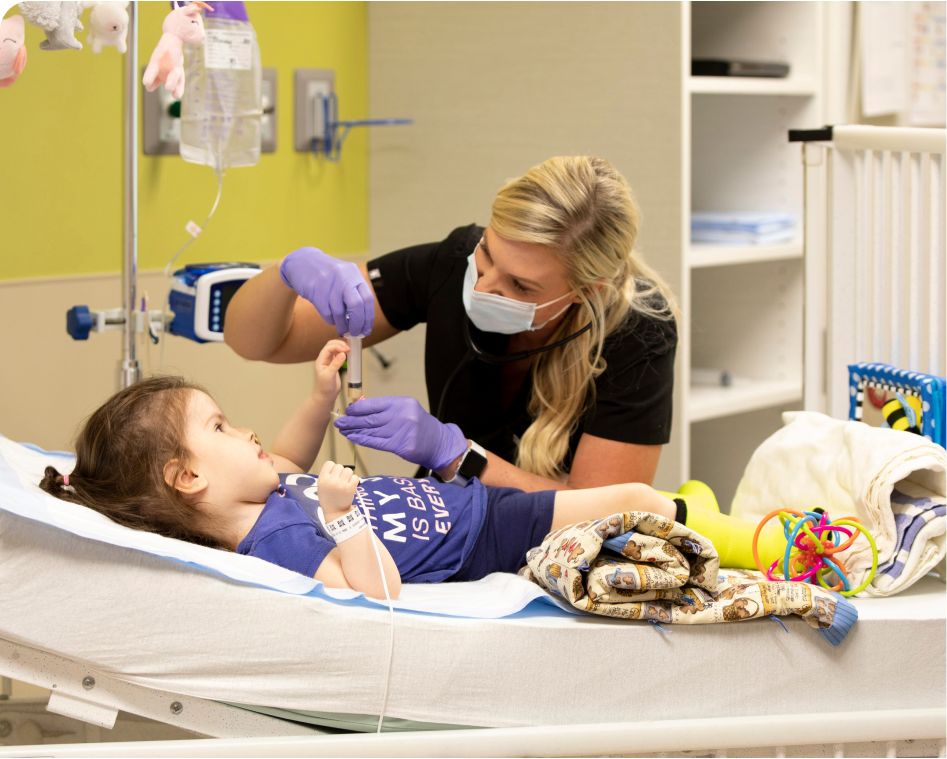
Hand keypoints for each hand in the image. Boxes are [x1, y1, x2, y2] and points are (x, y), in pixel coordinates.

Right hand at [279, 247, 374, 336]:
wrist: (302, 262)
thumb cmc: (328, 275)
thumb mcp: (345, 277)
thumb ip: (355, 294)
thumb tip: (363, 322)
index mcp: (353, 273)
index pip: (367, 299)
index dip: (368, 317)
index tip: (366, 330)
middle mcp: (343, 276)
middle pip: (356, 306)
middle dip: (357, 323)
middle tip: (355, 333)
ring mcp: (328, 282)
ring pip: (339, 312)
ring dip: (342, 325)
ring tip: (342, 329)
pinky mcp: (314, 289)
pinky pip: (326, 312)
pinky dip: (330, 320)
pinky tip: (331, 319)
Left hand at [313, 339, 348, 399]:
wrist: (326, 396)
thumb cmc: (325, 387)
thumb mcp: (329, 376)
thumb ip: (335, 364)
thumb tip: (342, 354)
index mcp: (321, 360)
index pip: (328, 348)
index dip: (337, 346)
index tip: (346, 350)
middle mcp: (324, 359)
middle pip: (331, 345)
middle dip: (340, 344)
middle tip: (349, 348)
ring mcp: (329, 361)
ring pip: (334, 348)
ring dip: (341, 346)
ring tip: (349, 348)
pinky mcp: (334, 364)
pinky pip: (338, 353)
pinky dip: (343, 351)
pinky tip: (348, 352)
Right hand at [317, 460, 358, 516]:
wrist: (335, 512)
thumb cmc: (328, 497)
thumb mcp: (322, 485)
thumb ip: (327, 475)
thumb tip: (338, 466)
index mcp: (322, 479)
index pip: (329, 463)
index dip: (333, 468)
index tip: (333, 475)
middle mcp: (331, 480)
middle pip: (340, 466)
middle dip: (341, 473)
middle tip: (340, 481)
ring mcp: (341, 484)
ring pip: (348, 470)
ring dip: (348, 475)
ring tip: (345, 483)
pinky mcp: (350, 488)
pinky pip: (355, 477)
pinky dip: (354, 481)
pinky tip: (350, 486)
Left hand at [334, 396, 467, 472]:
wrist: (438, 442)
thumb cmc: (420, 425)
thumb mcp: (406, 410)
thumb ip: (386, 409)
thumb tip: (361, 409)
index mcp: (402, 403)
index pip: (374, 404)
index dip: (358, 408)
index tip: (348, 411)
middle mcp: (401, 416)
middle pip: (370, 418)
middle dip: (352, 420)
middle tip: (340, 422)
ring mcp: (401, 431)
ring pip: (371, 431)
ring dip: (354, 431)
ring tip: (343, 430)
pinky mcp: (400, 446)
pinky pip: (376, 442)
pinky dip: (362, 440)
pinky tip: (353, 438)